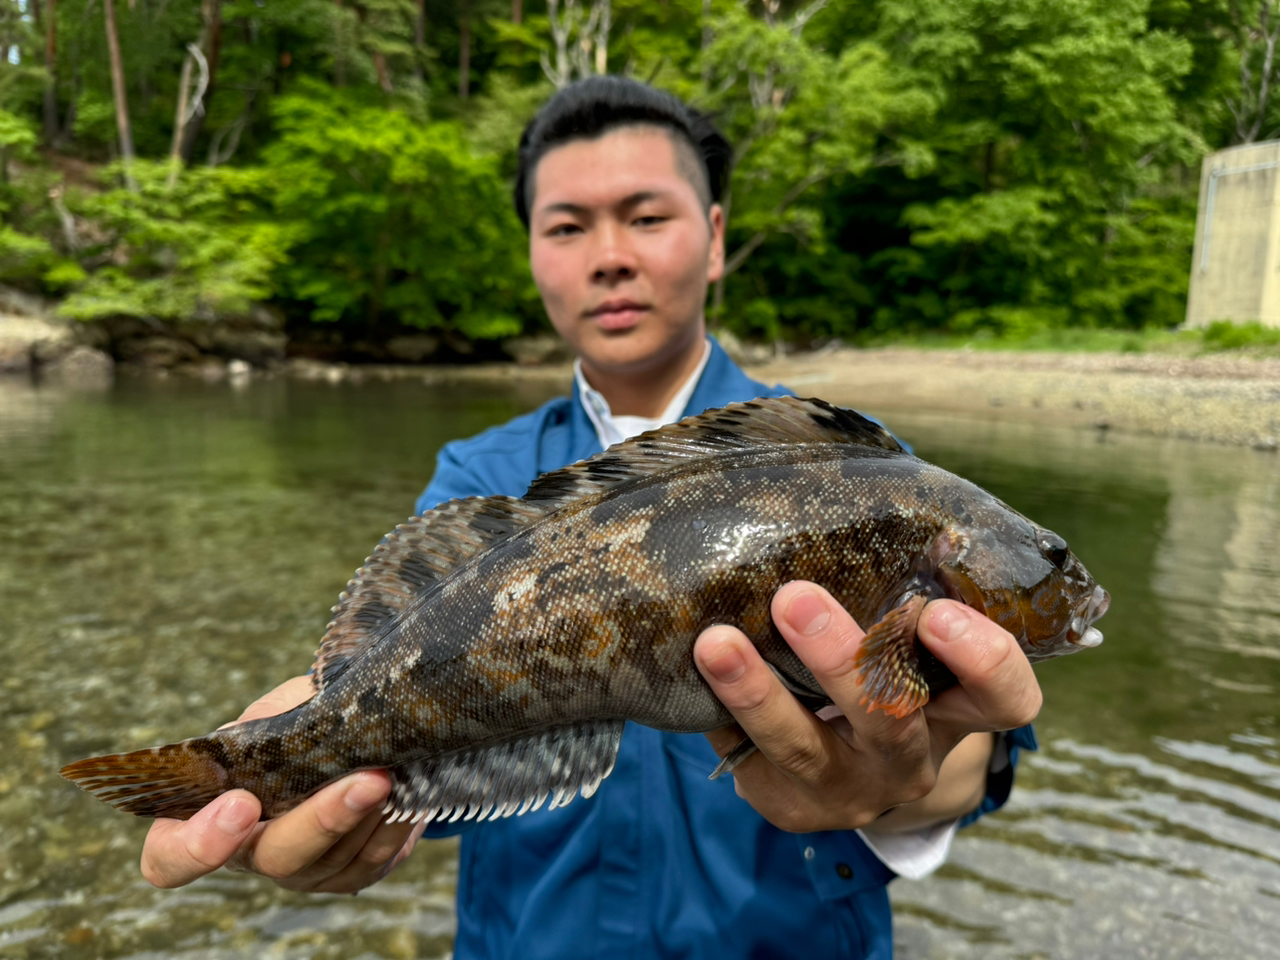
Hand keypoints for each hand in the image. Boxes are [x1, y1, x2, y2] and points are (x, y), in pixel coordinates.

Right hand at [139, 676, 419, 892]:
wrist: (350, 729)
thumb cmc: (296, 718)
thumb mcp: (276, 709)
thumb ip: (276, 720)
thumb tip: (308, 724)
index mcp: (207, 815)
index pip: (170, 857)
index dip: (198, 844)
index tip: (240, 803)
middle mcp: (251, 853)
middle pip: (276, 857)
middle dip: (324, 819)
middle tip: (368, 779)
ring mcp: (302, 870)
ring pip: (334, 859)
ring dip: (371, 814)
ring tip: (396, 770)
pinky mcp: (351, 873)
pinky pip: (374, 858)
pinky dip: (395, 822)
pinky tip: (411, 787)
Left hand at [692, 582, 1041, 833]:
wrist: (843, 762)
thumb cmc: (878, 663)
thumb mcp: (902, 632)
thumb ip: (896, 580)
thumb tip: (851, 476)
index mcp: (957, 710)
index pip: (1005, 698)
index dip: (984, 661)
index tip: (937, 611)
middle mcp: (911, 759)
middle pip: (892, 720)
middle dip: (841, 659)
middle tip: (794, 597)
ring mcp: (850, 790)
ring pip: (806, 750)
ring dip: (757, 692)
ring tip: (714, 643)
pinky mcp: (789, 805)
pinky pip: (751, 761)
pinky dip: (719, 714)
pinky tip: (688, 671)